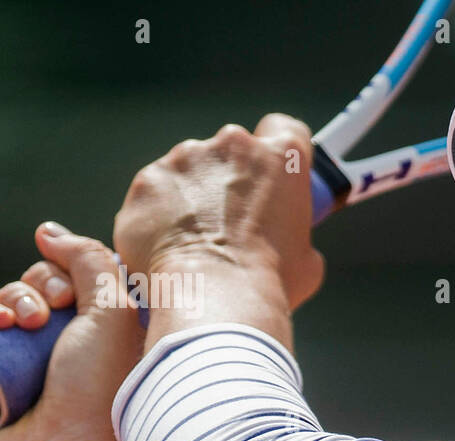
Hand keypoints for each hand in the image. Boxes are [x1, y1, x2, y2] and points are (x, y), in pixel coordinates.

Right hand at [0, 223, 143, 440]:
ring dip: (11, 299)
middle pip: (44, 284)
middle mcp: (77, 344)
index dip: (70, 271)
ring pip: (11, 302)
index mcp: (114, 330)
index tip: (73, 291)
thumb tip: (49, 233)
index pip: (83, 276)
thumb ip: (90, 261)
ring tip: (23, 323)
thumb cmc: (103, 386)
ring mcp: (37, 360)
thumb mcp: (114, 312)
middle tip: (48, 313)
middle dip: (39, 285)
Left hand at [113, 113, 323, 316]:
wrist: (213, 297)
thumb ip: (293, 233)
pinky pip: (154, 196)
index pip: (284, 129)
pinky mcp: (147, 182)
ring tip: (195, 244)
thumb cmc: (270, 282)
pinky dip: (159, 217)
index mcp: (281, 158)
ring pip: (188, 171)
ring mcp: (183, 159)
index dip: (277, 153)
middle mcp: (231, 144)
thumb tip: (284, 243)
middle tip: (232, 223)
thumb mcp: (307, 259)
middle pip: (230, 151)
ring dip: (192, 197)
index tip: (273, 177)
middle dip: (229, 180)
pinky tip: (167, 250)